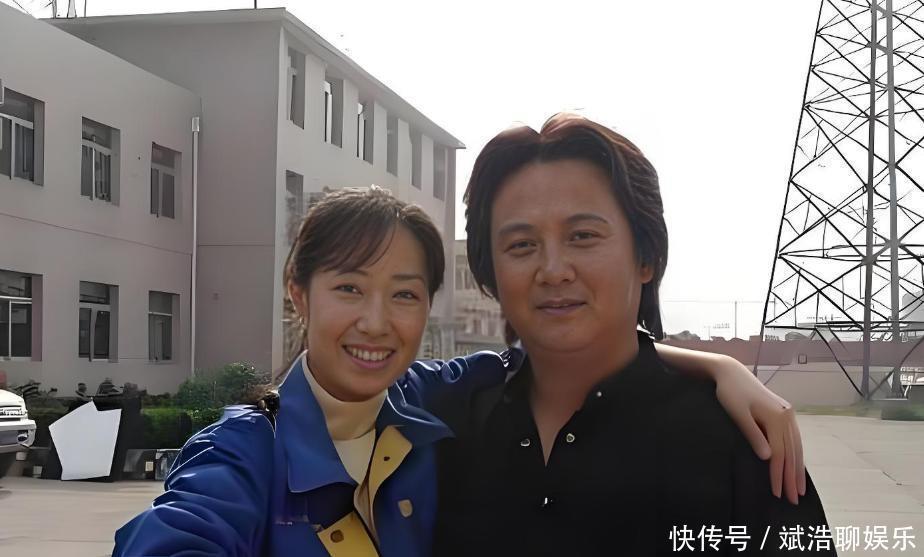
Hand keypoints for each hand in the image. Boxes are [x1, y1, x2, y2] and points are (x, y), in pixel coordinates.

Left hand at [714, 356, 805, 504]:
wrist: (731, 372)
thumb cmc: (730, 393)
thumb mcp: (738, 413)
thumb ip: (753, 434)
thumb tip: (768, 458)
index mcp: (776, 416)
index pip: (779, 453)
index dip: (778, 474)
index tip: (776, 493)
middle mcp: (787, 416)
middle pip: (791, 452)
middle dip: (791, 477)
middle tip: (793, 499)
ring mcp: (787, 414)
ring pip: (796, 446)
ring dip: (797, 469)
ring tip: (799, 489)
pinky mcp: (784, 413)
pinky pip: (793, 438)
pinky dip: (795, 454)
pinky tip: (795, 466)